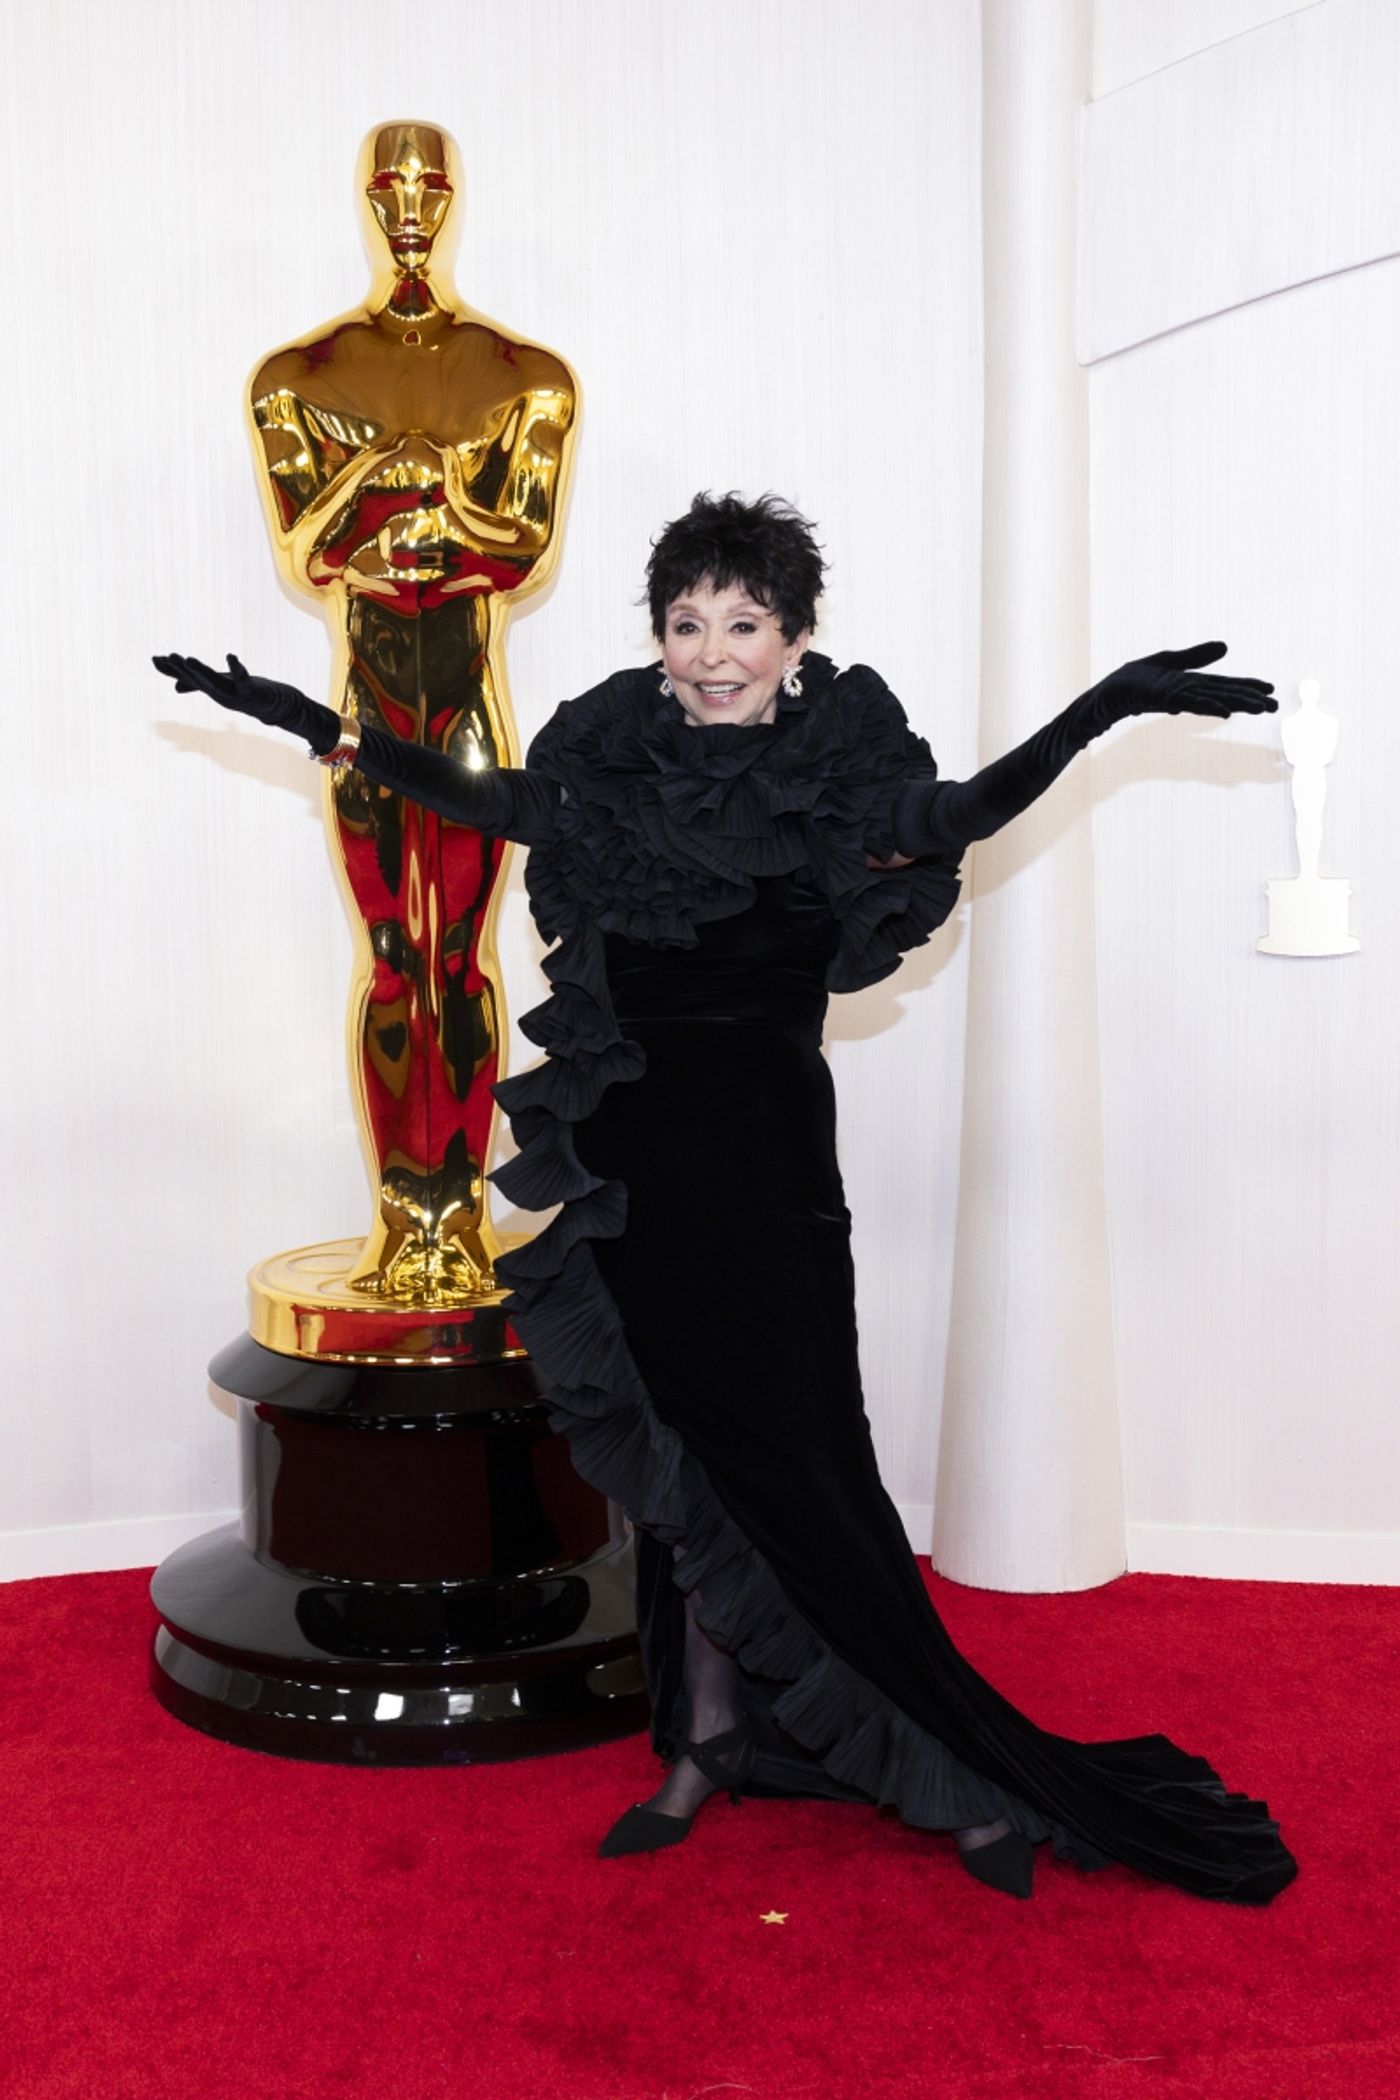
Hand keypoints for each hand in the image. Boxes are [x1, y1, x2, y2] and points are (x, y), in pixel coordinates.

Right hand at [152, 652, 325, 740]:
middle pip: (198, 679)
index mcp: (212, 689)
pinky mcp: (251, 692)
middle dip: (180, 669)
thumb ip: (198, 686)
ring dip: (200, 671)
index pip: (188, 677)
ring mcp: (235, 694)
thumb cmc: (248, 695)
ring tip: (186, 658)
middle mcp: (220, 693)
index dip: (171, 670)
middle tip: (164, 657)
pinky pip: (243, 679)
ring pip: (214, 682)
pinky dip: (237, 668)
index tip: (153, 659)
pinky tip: (231, 656)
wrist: (277, 708)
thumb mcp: (221, 687)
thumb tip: (175, 687)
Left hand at [1083, 641, 1276, 730]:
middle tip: (1276, 707)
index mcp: (1193, 683)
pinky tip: (1226, 711)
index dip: (1248, 687)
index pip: (1226, 685)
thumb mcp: (1171, 661)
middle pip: (1226, 694)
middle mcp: (1190, 692)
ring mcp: (1178, 697)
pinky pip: (1191, 703)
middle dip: (1251, 700)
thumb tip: (1226, 647)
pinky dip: (1209, 707)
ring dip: (1238, 704)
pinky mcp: (1165, 699)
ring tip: (1261, 708)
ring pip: (1215, 700)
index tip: (1271, 691)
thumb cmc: (1137, 679)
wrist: (1110, 691)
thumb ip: (1197, 656)